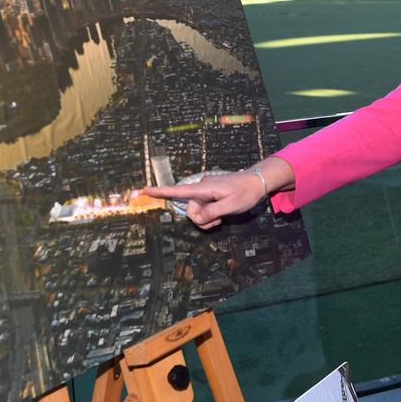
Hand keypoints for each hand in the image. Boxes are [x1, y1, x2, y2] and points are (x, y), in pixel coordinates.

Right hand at [138, 157, 293, 229]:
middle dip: (201, 219)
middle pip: (189, 209)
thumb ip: (211, 213)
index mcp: (203, 188)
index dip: (159, 192)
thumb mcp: (230, 206)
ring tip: (222, 217)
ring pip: (197, 211)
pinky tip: (221, 214)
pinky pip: (203, 208)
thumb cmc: (245, 193)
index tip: (142, 190)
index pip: (177, 191)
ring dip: (207, 218)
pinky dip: (210, 214)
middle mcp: (201, 188)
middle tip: (218, 220)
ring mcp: (205, 191)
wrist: (258, 182)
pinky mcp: (209, 194)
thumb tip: (197, 217)